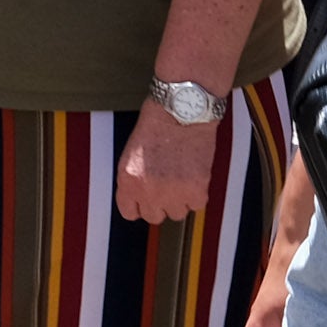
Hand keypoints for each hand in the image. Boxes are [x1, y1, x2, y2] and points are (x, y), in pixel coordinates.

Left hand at [116, 104, 218, 227]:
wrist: (183, 109)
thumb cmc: (158, 125)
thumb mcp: (132, 154)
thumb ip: (134, 181)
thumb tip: (141, 202)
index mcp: (127, 181)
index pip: (130, 213)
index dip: (140, 203)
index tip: (148, 196)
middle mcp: (148, 191)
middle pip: (154, 216)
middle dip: (161, 202)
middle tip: (168, 182)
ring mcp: (172, 193)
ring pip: (177, 213)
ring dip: (181, 198)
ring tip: (182, 174)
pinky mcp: (196, 190)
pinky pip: (197, 204)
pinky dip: (199, 192)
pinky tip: (194, 172)